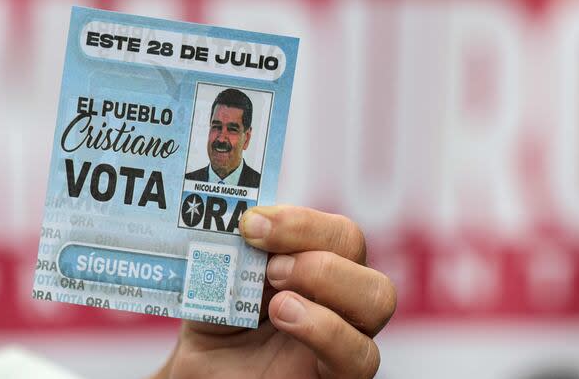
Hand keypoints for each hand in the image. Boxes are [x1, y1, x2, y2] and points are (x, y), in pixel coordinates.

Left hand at [153, 205, 396, 378]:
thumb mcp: (218, 276)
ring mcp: (345, 333)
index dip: (298, 220)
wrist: (201, 375)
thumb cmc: (215, 320)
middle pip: (355, 244)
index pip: (330, 227)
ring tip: (277, 297)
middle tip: (268, 262)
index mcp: (313, 256)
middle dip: (312, 238)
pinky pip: (360, 356)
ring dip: (327, 278)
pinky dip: (326, 330)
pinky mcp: (338, 376)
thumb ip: (234, 246)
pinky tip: (286, 318)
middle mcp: (337, 290)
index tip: (250, 223)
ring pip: (377, 296)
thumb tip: (240, 215)